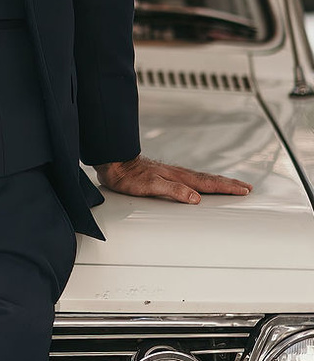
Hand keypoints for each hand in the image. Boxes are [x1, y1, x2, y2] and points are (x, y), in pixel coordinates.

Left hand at [96, 154, 251, 203]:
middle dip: (228, 184)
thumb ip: (173, 191)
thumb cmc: (128, 176)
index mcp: (178, 177)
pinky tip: (201, 185)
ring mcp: (172, 174)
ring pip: (201, 178)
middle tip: (246, 187)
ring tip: (231, 185)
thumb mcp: (150, 186)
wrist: (113, 162)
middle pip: (209, 179)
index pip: (208, 184)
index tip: (244, 190)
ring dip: (218, 182)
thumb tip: (196, 198)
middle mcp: (178, 174)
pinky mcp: (164, 175)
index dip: (227, 188)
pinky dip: (203, 182)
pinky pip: (190, 179)